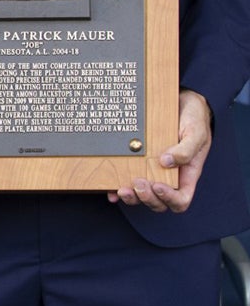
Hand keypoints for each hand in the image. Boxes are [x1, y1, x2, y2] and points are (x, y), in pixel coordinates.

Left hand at [113, 89, 210, 211]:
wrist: (181, 103)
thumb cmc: (193, 120)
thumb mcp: (196, 133)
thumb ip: (185, 150)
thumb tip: (166, 162)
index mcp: (186, 174)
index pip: (181, 199)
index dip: (169, 199)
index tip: (158, 185)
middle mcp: (168, 177)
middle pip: (159, 202)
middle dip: (147, 198)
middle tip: (138, 182)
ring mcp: (151, 171)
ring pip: (142, 196)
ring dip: (132, 197)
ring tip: (122, 189)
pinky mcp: (137, 163)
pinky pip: (126, 181)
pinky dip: (117, 188)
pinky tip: (110, 188)